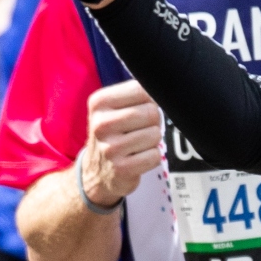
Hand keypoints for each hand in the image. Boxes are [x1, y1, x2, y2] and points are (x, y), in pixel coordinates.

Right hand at [79, 80, 164, 205]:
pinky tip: (137, 159)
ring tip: (136, 145)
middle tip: (139, 130)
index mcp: (99, 102)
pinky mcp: (122, 168)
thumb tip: (164, 88)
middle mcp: (101, 123)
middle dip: (153, 122)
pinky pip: (155, 156)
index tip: (139, 110)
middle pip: (151, 112)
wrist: (97, 172)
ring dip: (152, 141)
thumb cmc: (113, 134)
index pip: (141, 90)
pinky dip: (151, 158)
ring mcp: (110, 148)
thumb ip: (135, 94)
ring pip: (155, 135)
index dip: (149, 101)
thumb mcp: (112, 108)